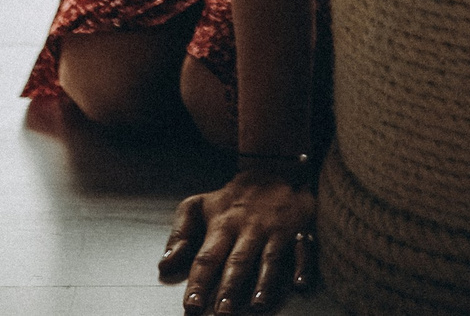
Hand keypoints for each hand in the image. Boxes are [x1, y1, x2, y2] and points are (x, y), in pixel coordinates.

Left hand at [161, 166, 316, 314]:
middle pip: (238, 261)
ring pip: (270, 258)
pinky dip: (304, 265)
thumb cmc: (232, 198)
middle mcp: (249, 229)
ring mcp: (276, 230)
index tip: (191, 306)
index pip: (207, 258)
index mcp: (223, 226)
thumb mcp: (198, 206)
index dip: (199, 283)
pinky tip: (300, 283)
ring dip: (264, 282)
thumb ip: (179, 234)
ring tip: (256, 304)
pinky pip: (304, 248)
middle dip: (229, 288)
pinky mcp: (301, 229)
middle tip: (222, 313)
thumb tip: (165, 264)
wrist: (273, 169)